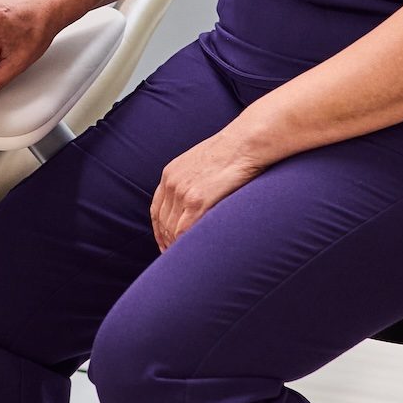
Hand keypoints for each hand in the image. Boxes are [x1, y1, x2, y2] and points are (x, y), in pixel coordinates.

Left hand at [150, 128, 267, 251]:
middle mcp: (171, 182)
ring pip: (172, 229)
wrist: (245, 142)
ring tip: (187, 260)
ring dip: (176, 247)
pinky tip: (193, 253)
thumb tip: (199, 200)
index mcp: (170, 173)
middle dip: (167, 242)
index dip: (160, 230)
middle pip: (162, 222)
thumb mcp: (203, 163)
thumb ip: (194, 180)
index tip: (165, 243)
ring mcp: (183, 191)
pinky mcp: (198, 200)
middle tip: (176, 258)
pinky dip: (185, 244)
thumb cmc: (233, 151)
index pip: (157, 209)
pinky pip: (184, 230)